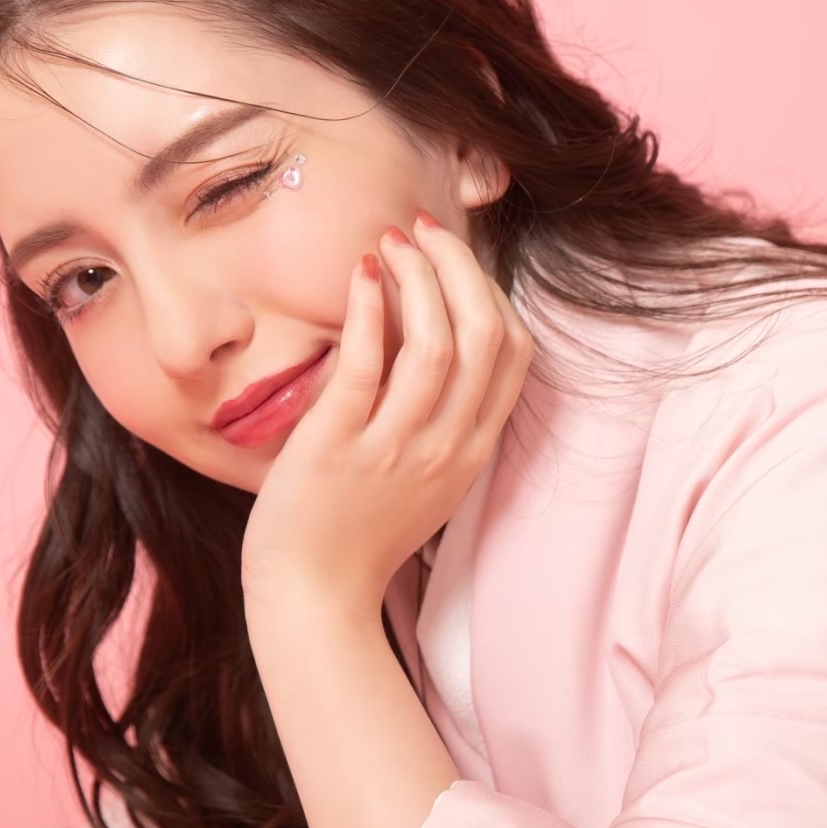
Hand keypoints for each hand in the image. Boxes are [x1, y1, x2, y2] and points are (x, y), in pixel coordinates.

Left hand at [240, 211, 533, 618]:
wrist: (313, 598)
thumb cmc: (359, 534)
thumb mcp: (425, 478)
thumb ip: (441, 420)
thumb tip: (429, 337)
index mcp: (472, 450)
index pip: (513, 354)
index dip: (491, 293)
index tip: (455, 261)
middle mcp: (447, 447)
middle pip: (484, 336)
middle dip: (460, 268)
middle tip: (424, 229)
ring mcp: (397, 448)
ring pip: (436, 345)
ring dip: (419, 279)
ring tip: (391, 242)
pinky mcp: (342, 447)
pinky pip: (368, 366)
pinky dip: (369, 310)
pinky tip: (360, 275)